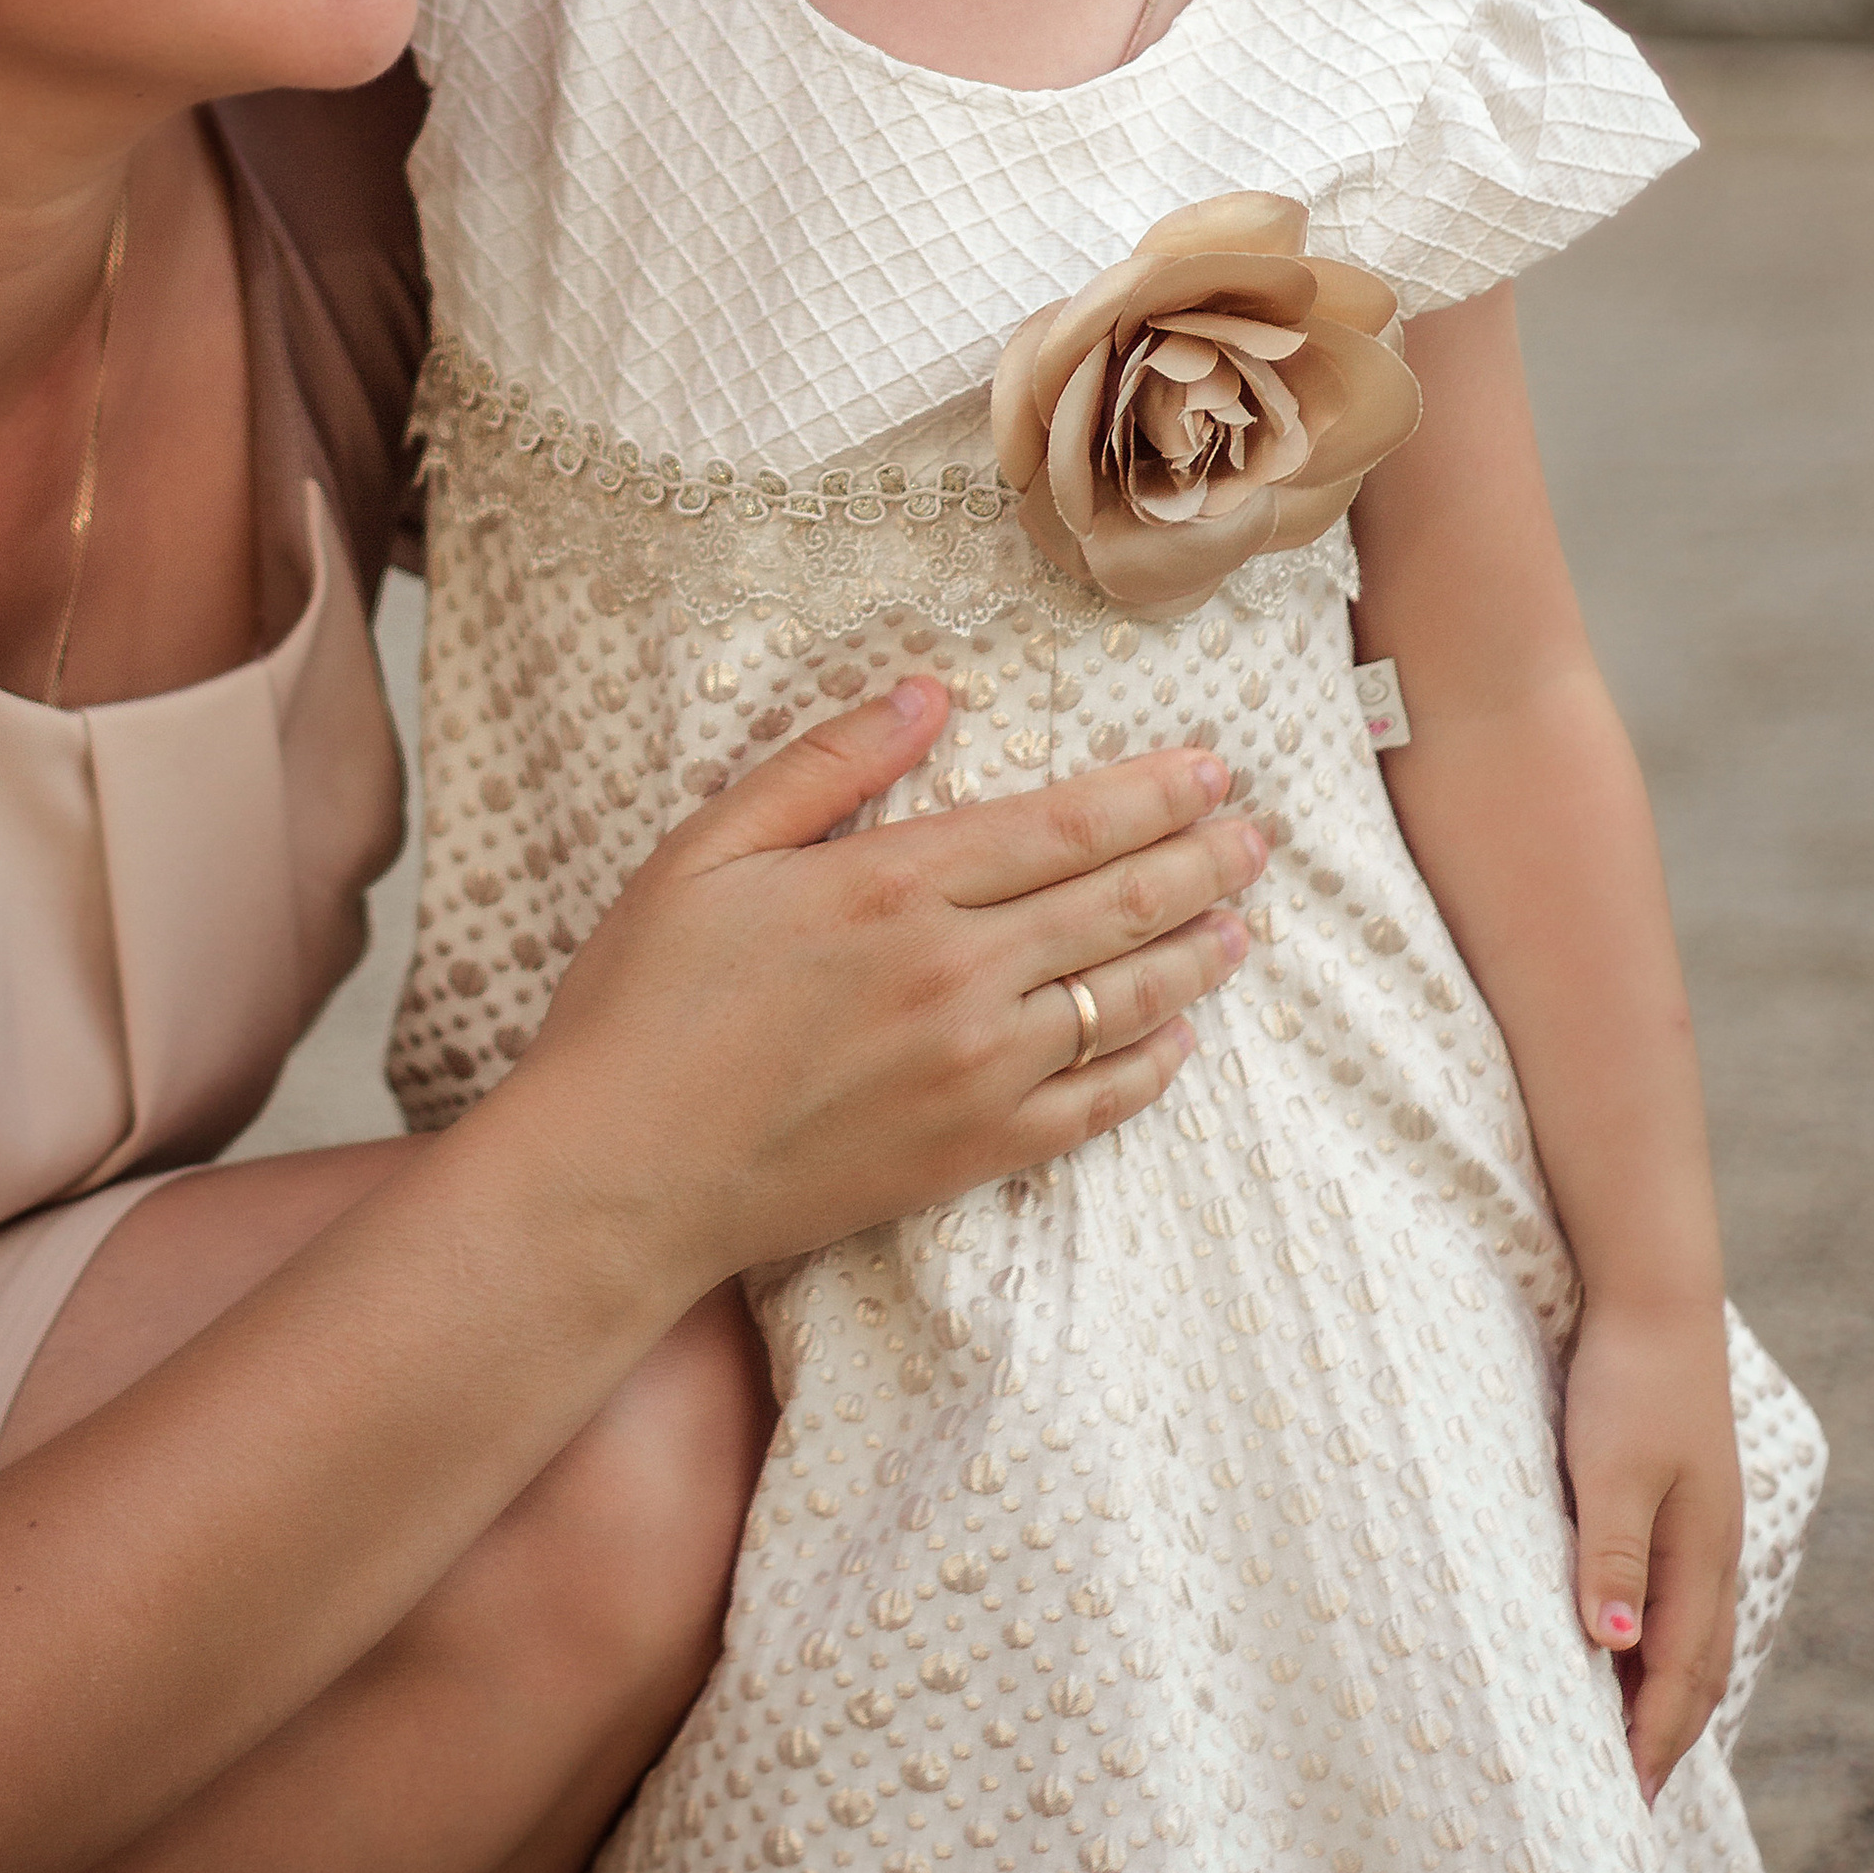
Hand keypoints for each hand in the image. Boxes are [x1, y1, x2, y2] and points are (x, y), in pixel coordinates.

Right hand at [519, 676, 1265, 1295]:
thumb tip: (928, 694)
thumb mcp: (709, 850)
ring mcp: (972, 1073)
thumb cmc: (645, 1004)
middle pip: (1114, 904)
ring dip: (1194, 955)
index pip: (1063, 827)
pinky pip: (1092, 1107)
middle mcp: (955, 975)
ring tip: (1242, 923)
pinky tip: (1177, 1041)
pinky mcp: (968, 1153)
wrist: (618, 1178)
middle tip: (1255, 832)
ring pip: (1120, 1000)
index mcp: (894, 886)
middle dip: (1198, 861)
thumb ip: (826, 765)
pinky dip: (1148, 1068)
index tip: (1212, 769)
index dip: (1150, 795)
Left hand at [1563, 1297, 1741, 1804]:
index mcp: (1699, 1555)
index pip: (1679, 1674)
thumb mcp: (1611, 1469)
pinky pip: (1684, 1594)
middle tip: (1632, 1791)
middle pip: (1698, 1667)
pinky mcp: (1685, 1496)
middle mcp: (1711, 1550)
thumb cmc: (1627, 1381)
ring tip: (1638, 1737)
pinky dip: (1667, 1639)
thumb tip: (1616, 1644)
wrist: (1654, 1296)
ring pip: (1695, 1632)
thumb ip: (1613, 1554)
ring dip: (1669, 1690)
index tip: (1625, 1797)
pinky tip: (1639, 1641)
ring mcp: (1704, 1523)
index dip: (1653, 1738)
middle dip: (1667, 1732)